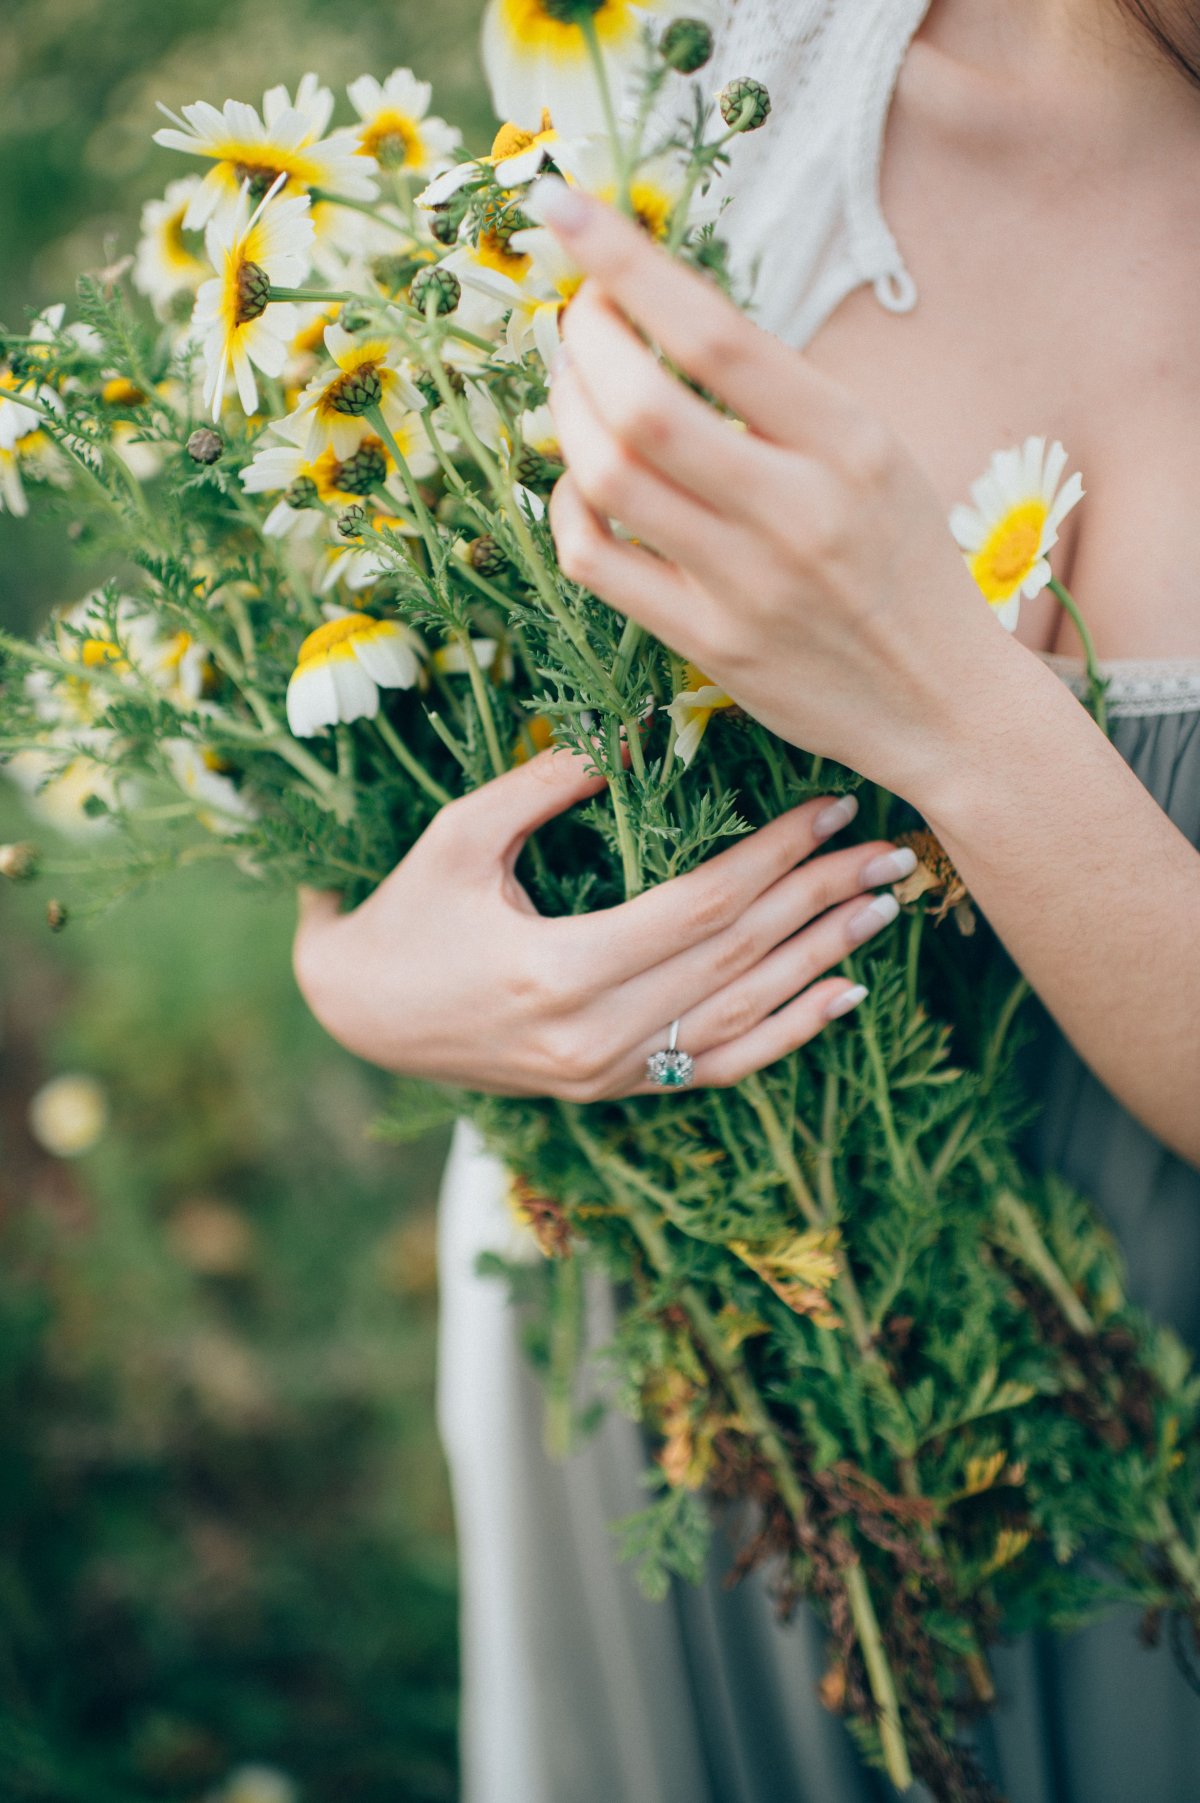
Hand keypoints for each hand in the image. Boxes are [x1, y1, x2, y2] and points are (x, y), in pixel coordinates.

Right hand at [292, 747, 913, 1098]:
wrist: (361, 1016)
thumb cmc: (406, 915)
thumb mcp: (460, 838)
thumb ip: (546, 785)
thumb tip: (640, 735)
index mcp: (558, 971)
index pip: (702, 908)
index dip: (774, 857)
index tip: (831, 808)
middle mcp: (593, 1037)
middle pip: (737, 960)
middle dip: (819, 901)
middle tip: (891, 853)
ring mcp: (606, 1074)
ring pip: (742, 1017)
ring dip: (821, 961)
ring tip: (882, 910)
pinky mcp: (609, 1089)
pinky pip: (715, 1067)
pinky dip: (787, 1035)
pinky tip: (840, 999)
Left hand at [539, 184, 1005, 801]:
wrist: (943, 704)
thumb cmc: (905, 564)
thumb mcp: (877, 456)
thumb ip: (783, 398)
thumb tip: (662, 317)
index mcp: (850, 444)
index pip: (716, 334)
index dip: (626, 265)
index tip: (569, 209)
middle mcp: (798, 511)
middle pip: (642, 409)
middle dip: (582, 342)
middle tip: (576, 318)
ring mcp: (747, 586)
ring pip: (606, 481)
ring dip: (566, 416)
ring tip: (572, 388)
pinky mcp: (710, 646)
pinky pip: (598, 563)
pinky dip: (568, 511)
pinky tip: (582, 488)